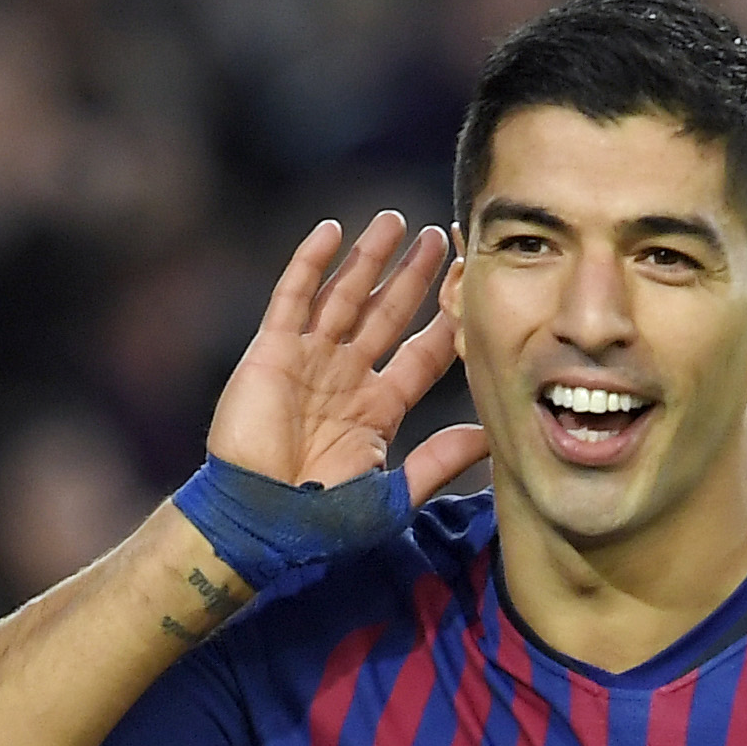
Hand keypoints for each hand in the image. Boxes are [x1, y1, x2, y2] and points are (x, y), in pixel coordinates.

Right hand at [206, 212, 486, 500]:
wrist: (256, 524)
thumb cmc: (320, 523)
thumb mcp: (390, 497)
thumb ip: (438, 462)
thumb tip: (490, 437)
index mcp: (378, 409)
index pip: (424, 353)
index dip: (449, 320)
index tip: (473, 287)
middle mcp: (347, 377)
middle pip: (389, 314)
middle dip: (414, 277)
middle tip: (440, 238)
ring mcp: (308, 361)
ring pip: (345, 295)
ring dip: (369, 258)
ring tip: (395, 221)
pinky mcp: (272, 352)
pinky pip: (293, 297)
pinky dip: (310, 264)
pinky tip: (332, 231)